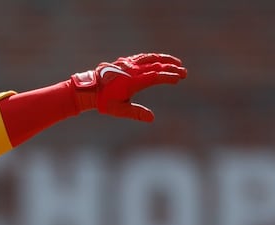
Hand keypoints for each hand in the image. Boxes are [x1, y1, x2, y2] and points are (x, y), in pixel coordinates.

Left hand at [70, 53, 186, 120]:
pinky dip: (154, 58)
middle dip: (171, 69)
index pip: (154, 76)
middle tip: (184, 72)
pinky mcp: (126, 62)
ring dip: (165, 60)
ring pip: (150, 58)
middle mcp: (132, 70)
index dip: (168, 76)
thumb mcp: (120, 110)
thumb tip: (152, 118)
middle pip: (156, 66)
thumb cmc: (105, 102)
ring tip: (176, 62)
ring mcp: (129, 64)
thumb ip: (137, 113)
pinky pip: (143, 57)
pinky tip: (159, 60)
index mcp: (132, 82)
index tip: (178, 78)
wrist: (90, 89)